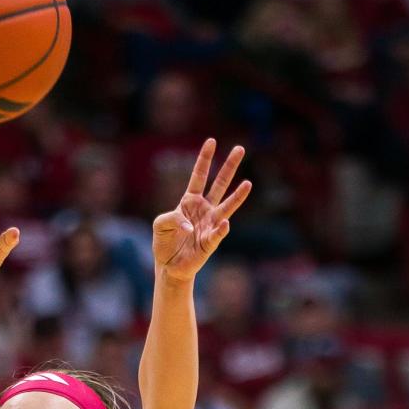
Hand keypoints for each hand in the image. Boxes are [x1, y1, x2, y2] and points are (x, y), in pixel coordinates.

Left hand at [152, 139, 251, 280]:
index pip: (199, 176)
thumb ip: (170, 219)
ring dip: (237, 196)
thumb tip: (190, 226)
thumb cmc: (165, 243)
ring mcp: (210, 225)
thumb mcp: (160, 225)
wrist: (169, 267)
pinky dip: (222, 229)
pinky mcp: (211, 242)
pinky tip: (225, 223)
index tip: (211, 141)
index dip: (204, 159)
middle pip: (219, 184)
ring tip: (248, 184)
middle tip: (240, 148)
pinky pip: (218, 234)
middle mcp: (204, 210)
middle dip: (229, 167)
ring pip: (227, 207)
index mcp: (190, 201)